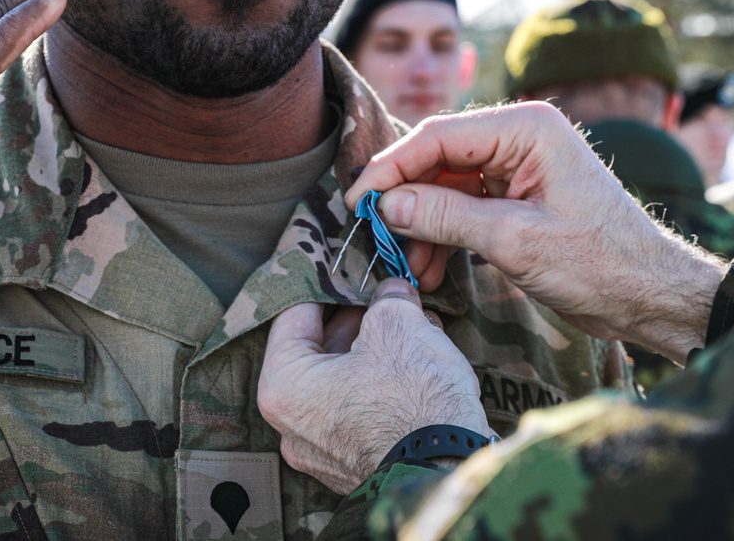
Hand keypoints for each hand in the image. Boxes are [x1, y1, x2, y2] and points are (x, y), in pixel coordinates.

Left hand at [259, 279, 488, 494]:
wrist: (450, 470)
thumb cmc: (412, 397)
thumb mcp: (398, 325)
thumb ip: (386, 299)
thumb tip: (391, 291)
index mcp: (283, 386)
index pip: (293, 315)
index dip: (323, 282)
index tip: (342, 263)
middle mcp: (291, 426)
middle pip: (317, 351)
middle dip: (356, 319)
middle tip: (383, 293)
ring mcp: (321, 453)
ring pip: (342, 381)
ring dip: (373, 350)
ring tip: (411, 322)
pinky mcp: (354, 466)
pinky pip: (360, 411)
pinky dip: (381, 384)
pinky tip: (416, 359)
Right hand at [350, 103, 723, 362]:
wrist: (652, 296)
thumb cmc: (602, 263)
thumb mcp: (515, 241)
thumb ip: (446, 217)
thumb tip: (387, 205)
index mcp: (528, 128)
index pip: (439, 136)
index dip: (391, 168)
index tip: (357, 201)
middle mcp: (521, 138)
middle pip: (438, 160)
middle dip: (406, 202)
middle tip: (374, 237)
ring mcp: (519, 168)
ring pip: (446, 188)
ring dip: (422, 227)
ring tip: (406, 267)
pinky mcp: (518, 199)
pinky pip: (465, 209)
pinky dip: (444, 238)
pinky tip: (429, 271)